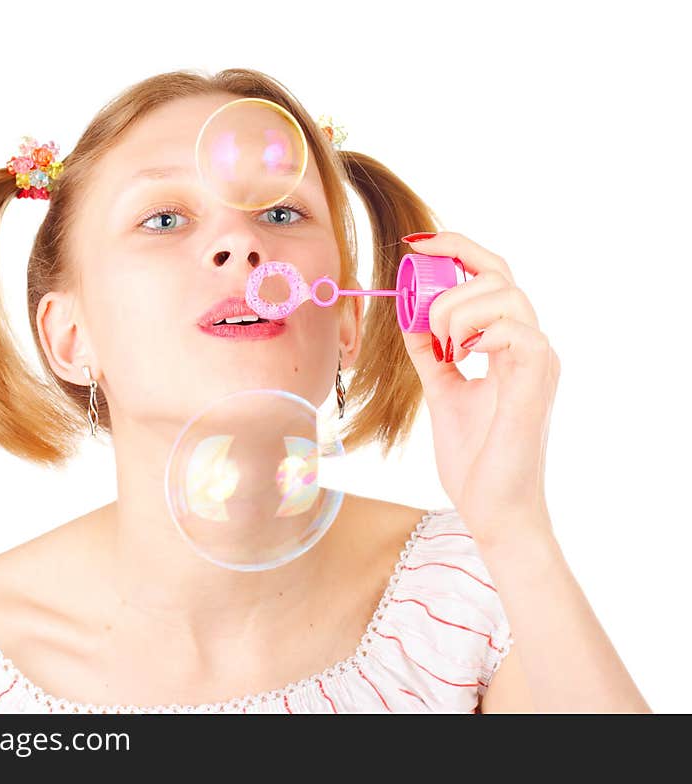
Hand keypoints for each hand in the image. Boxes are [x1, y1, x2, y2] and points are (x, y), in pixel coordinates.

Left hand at [399, 232, 559, 545]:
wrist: (492, 508)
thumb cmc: (475, 457)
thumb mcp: (442, 392)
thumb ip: (430, 353)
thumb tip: (407, 316)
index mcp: (508, 343)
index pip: (492, 274)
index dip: (458, 248)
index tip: (417, 244)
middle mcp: (530, 343)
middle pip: (499, 273)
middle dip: (449, 288)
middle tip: (427, 325)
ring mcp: (538, 360)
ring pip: (507, 294)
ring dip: (459, 313)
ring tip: (445, 351)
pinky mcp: (539, 379)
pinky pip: (518, 330)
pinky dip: (481, 334)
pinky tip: (463, 360)